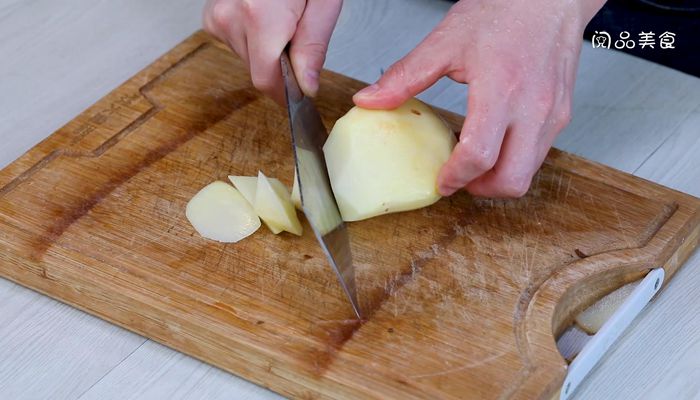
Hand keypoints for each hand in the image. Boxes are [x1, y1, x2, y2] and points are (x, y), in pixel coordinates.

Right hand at [203, 0, 342, 103]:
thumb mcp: (324, 2)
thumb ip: (313, 47)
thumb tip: (306, 86)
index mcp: (260, 16)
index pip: (266, 80)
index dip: (285, 94)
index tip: (301, 97)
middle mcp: (231, 16)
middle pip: (258, 71)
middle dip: (282, 67)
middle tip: (299, 35)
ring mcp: (217, 15)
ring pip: (247, 59)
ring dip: (268, 51)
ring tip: (283, 18)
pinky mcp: (212, 15)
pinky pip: (236, 43)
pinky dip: (254, 39)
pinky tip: (266, 18)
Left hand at [353, 0, 605, 197]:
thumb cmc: (504, 10)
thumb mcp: (445, 41)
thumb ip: (405, 77)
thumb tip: (369, 100)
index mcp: (501, 90)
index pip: (480, 156)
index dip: (456, 177)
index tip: (440, 182)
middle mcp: (534, 108)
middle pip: (512, 180)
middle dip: (481, 190)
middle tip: (458, 180)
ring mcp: (553, 115)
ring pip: (529, 172)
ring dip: (498, 177)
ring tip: (474, 161)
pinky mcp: (562, 115)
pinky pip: (539, 154)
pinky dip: (514, 159)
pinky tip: (494, 141)